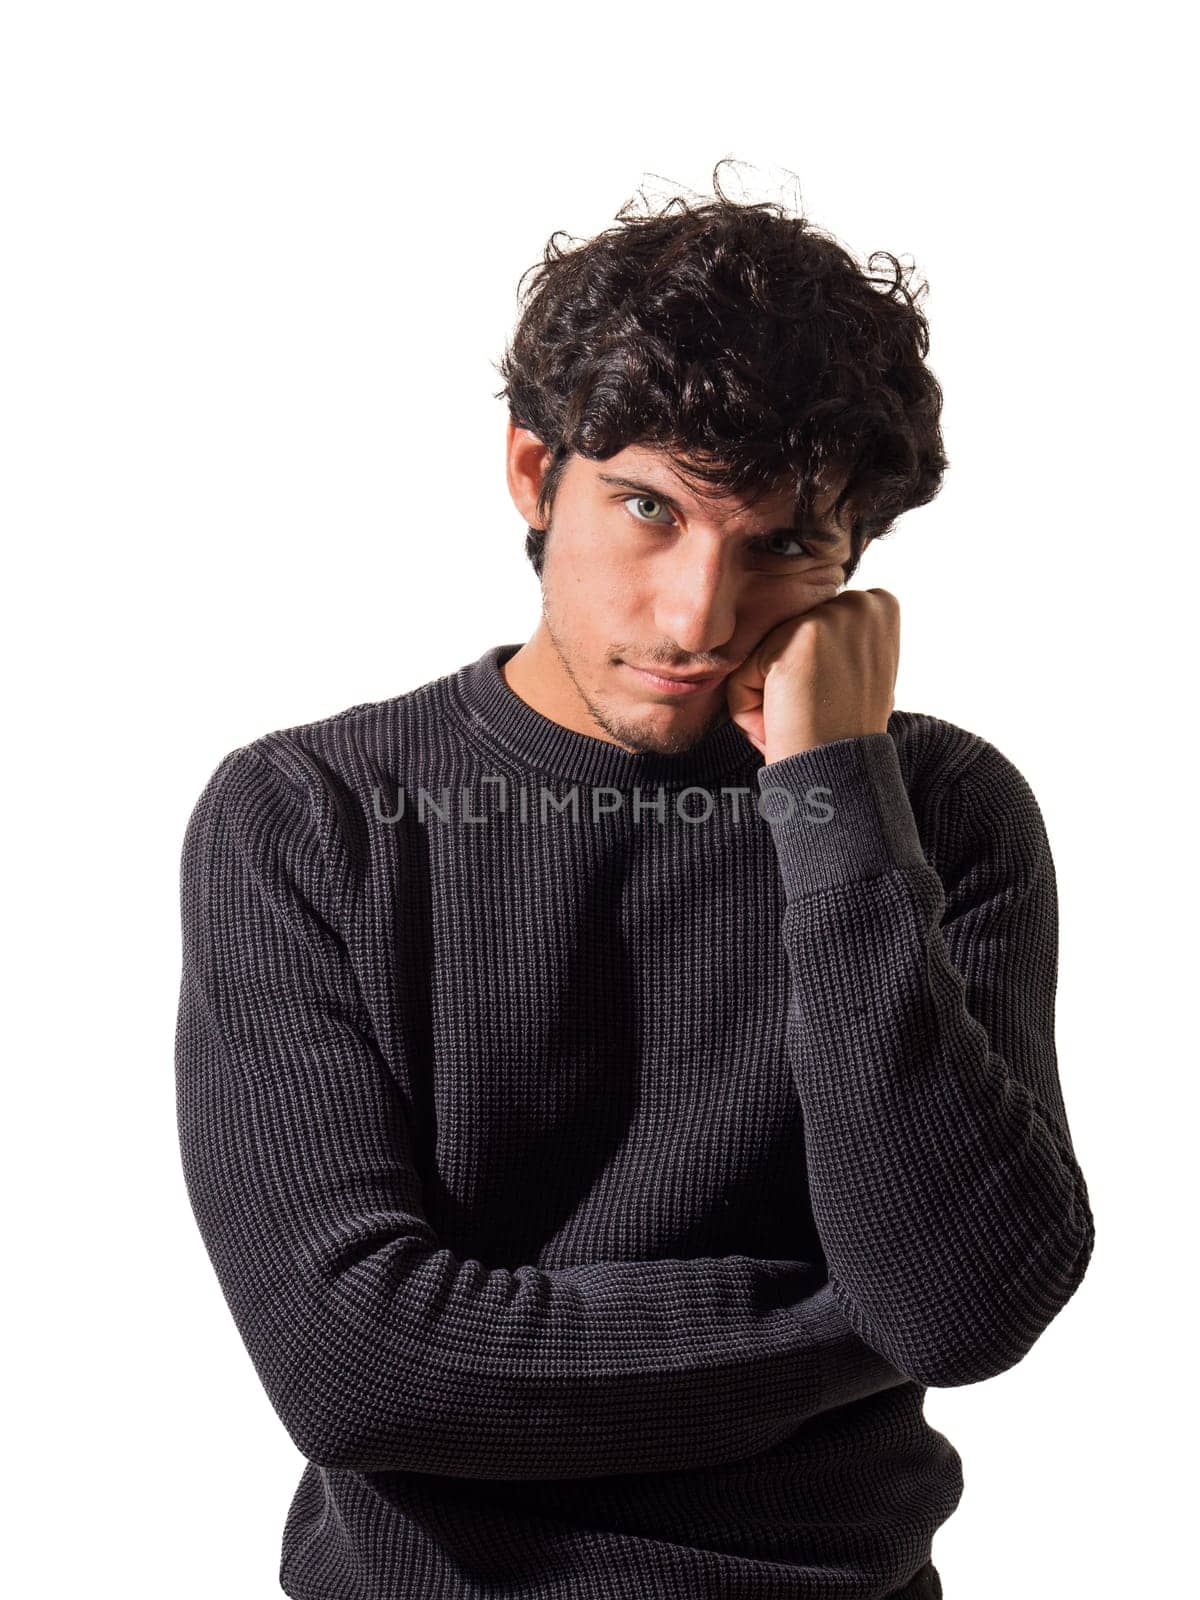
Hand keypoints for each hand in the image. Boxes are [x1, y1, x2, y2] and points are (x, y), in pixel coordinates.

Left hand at [726, 589, 899, 763]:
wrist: (835, 774)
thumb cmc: (842, 732)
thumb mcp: (860, 671)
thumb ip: (839, 638)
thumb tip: (807, 630)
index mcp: (881, 607)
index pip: (812, 623)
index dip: (814, 669)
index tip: (835, 699)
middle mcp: (861, 604)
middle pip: (784, 636)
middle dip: (788, 678)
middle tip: (815, 712)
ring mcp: (830, 618)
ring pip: (761, 654)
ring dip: (767, 694)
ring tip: (799, 718)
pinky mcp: (794, 641)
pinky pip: (742, 675)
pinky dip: (749, 708)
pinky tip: (782, 722)